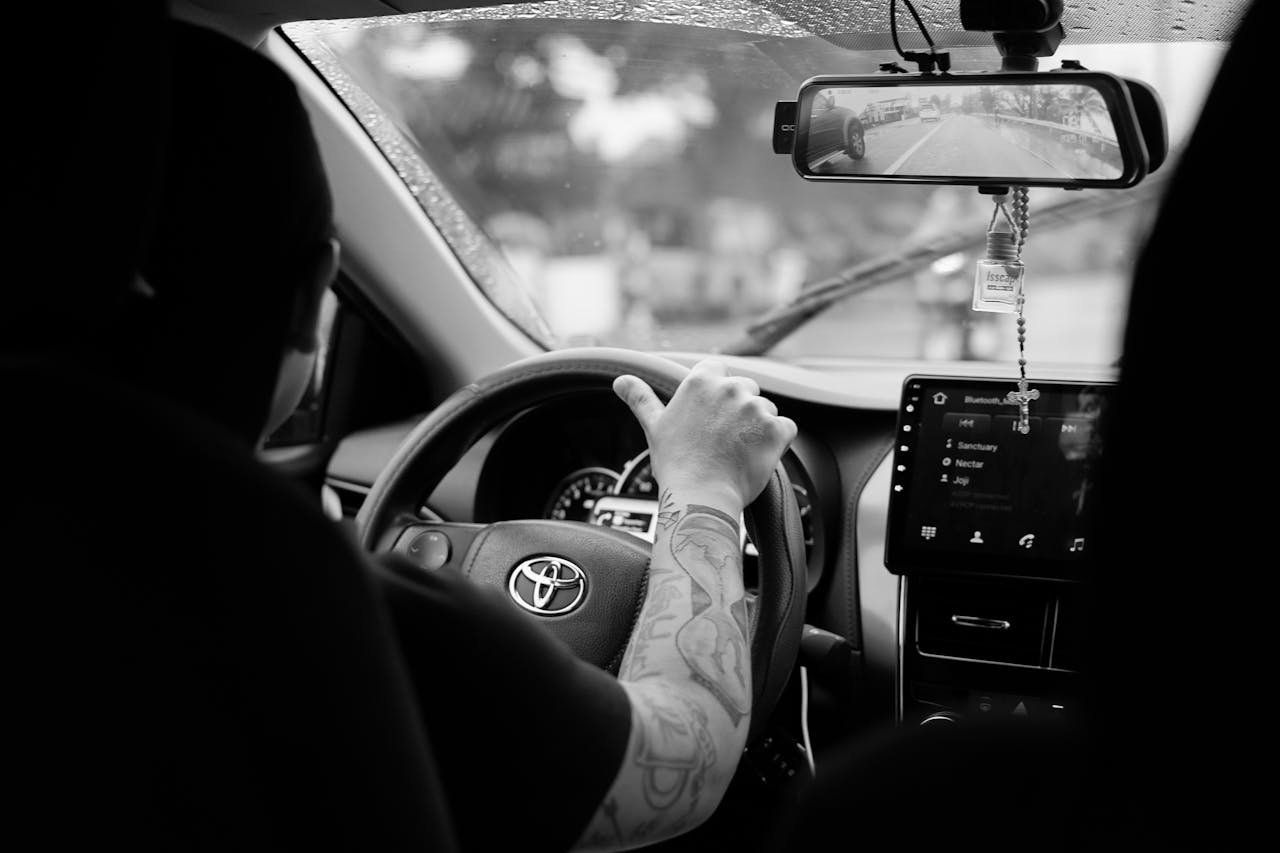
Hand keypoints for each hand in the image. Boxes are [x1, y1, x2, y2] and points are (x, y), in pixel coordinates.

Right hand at [613, 359, 796, 511]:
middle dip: (738, 410)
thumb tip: (621, 380)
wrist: (700, 498)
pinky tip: (757, 456)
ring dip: (758, 426)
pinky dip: (777, 442)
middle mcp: (731, 388)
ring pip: (766, 409)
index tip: (710, 414)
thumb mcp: (655, 426)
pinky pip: (786, 428)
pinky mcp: (777, 429)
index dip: (716, 392)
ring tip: (737, 451)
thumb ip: (642, 398)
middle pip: (745, 388)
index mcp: (701, 381)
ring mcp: (756, 408)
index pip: (717, 369)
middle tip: (722, 438)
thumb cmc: (675, 464)